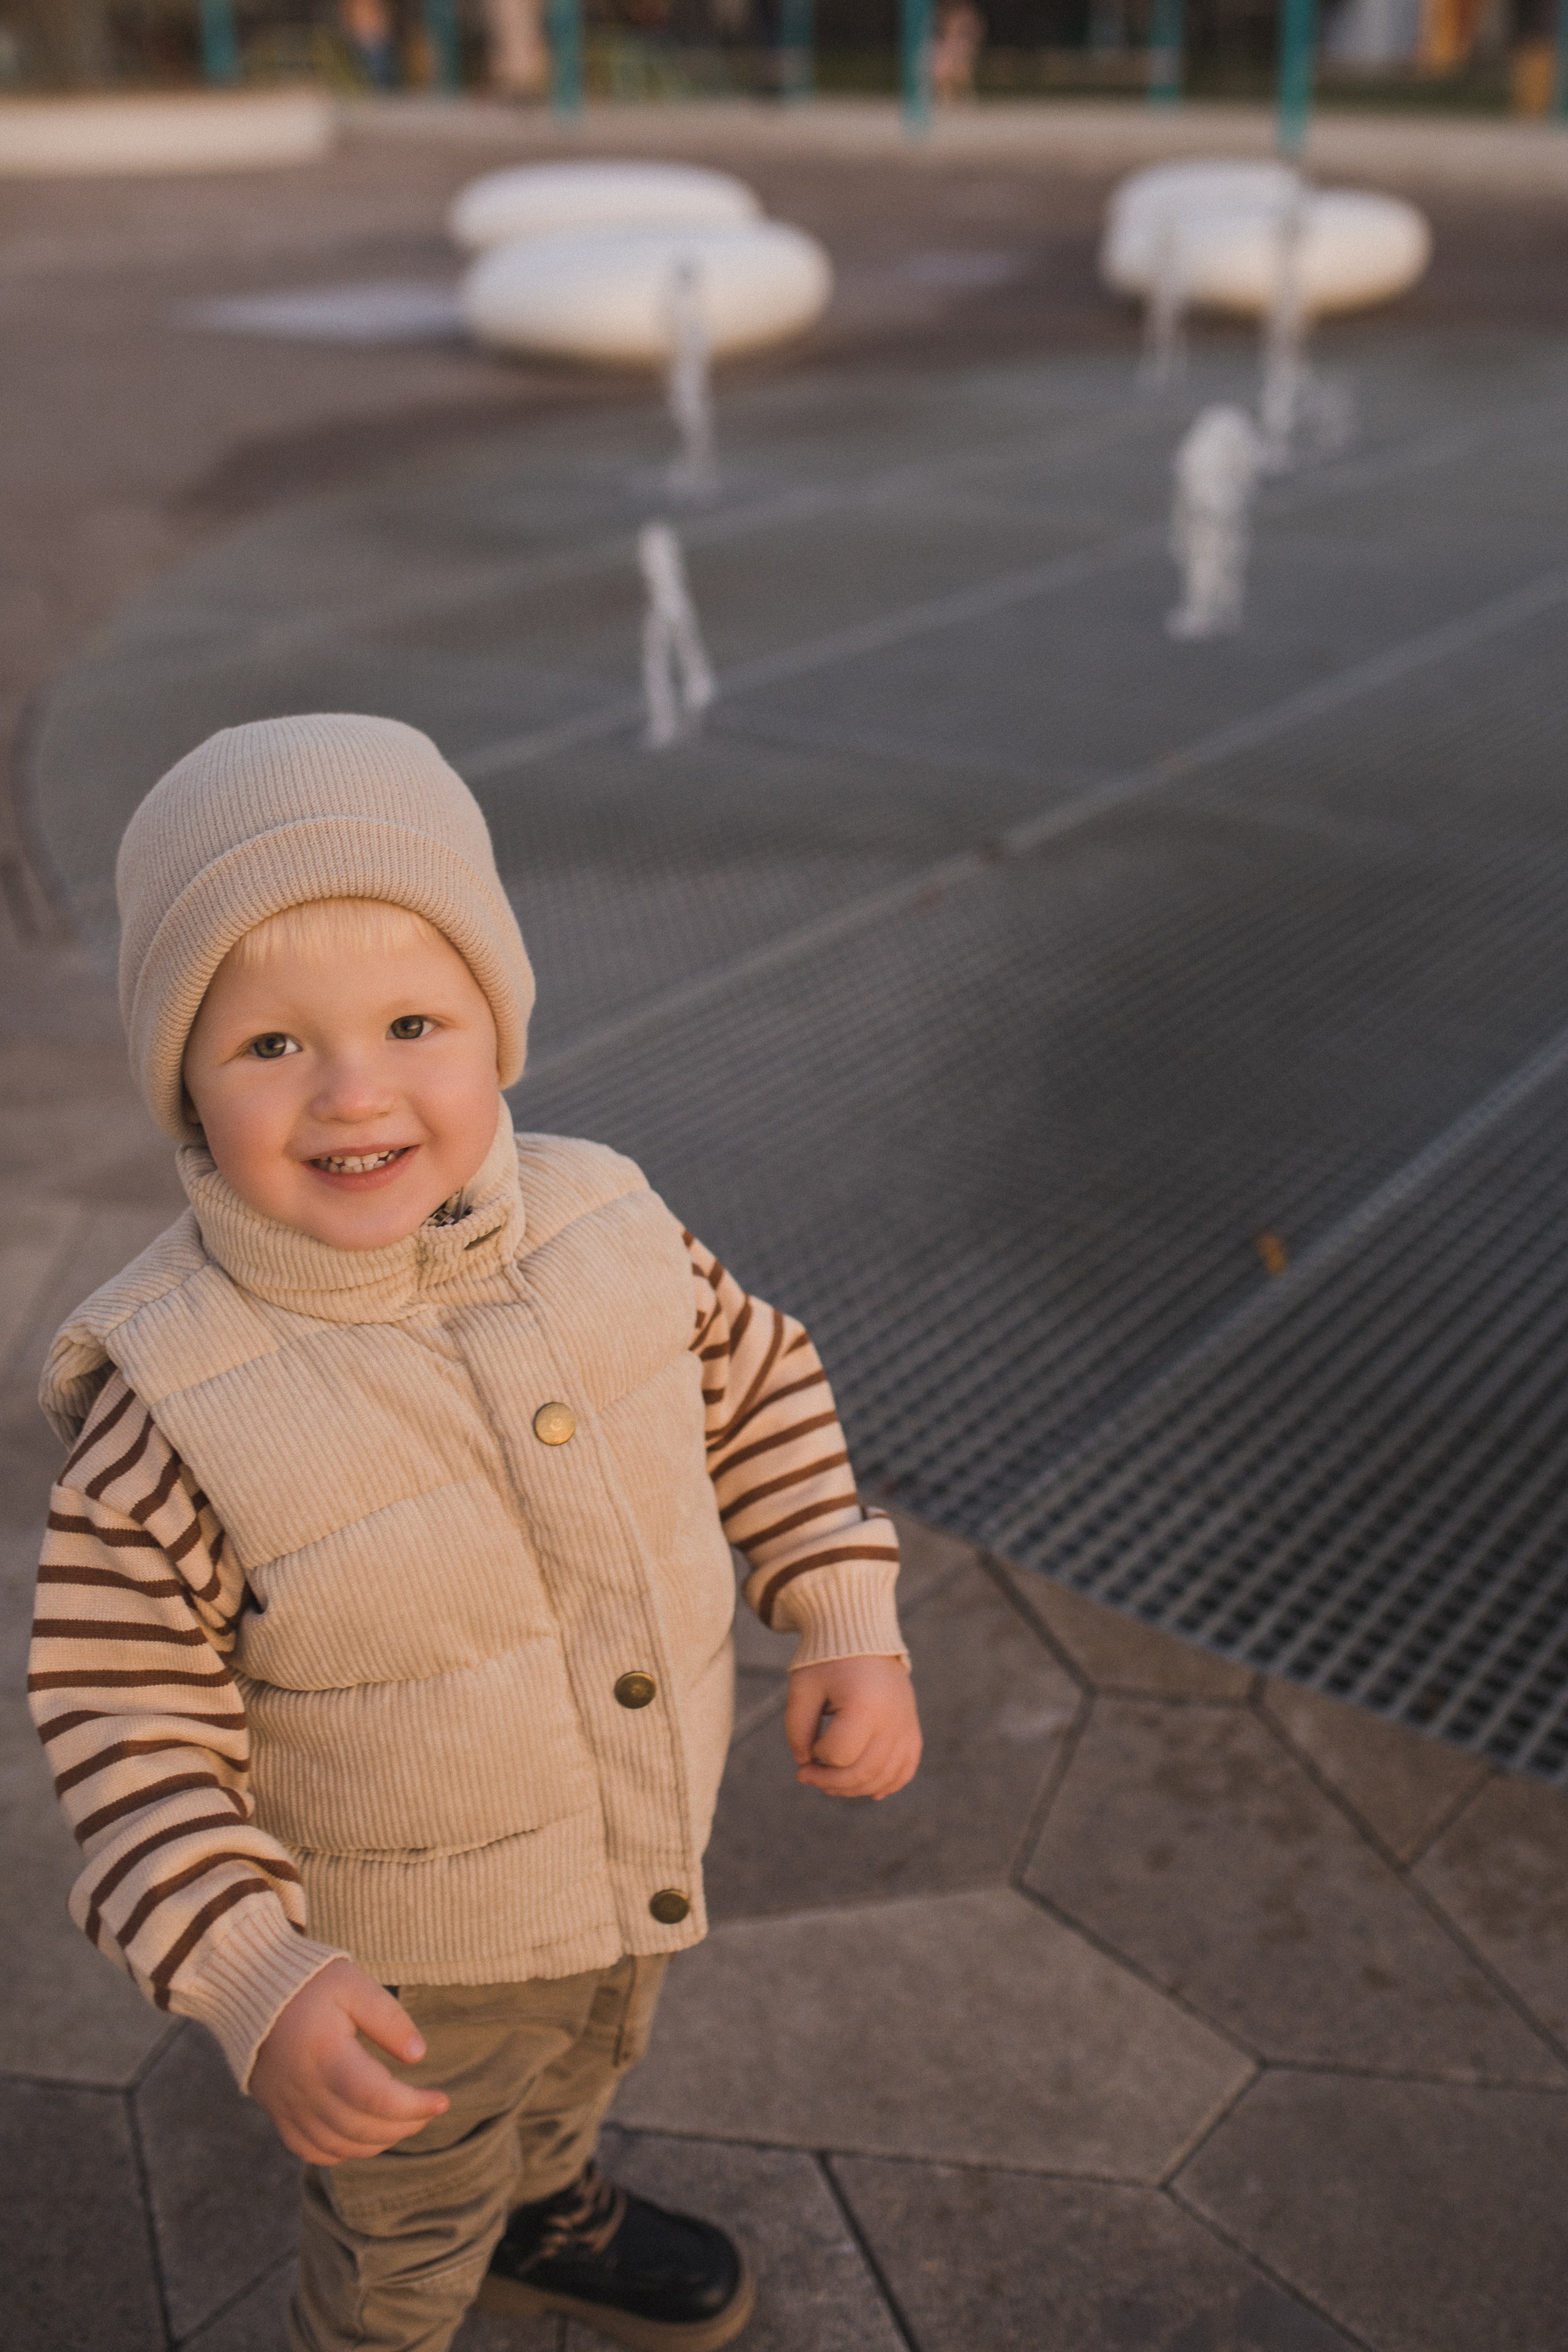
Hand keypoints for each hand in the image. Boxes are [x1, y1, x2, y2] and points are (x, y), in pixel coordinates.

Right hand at [249, 1958, 448, 2164]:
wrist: (248, 1987)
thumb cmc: (308, 1982)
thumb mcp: (354, 1985)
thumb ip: (388, 2019)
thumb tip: (418, 2056)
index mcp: (325, 2055)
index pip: (375, 2097)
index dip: (413, 2106)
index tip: (442, 2100)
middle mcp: (303, 2089)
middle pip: (360, 2128)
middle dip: (404, 2125)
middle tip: (429, 2110)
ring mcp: (286, 2105)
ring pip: (337, 2146)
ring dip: (377, 2142)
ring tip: (404, 2122)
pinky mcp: (276, 2111)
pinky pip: (309, 2150)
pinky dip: (340, 2153)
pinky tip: (363, 2138)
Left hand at [785, 1655, 921, 1800]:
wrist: (861, 1636)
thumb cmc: (827, 1662)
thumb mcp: (803, 1689)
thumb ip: (797, 1729)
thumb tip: (805, 1764)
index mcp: (864, 1704)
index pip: (839, 1754)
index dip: (817, 1756)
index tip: (808, 1744)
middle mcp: (892, 1718)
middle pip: (863, 1771)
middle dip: (830, 1781)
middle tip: (806, 1775)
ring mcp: (906, 1725)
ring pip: (884, 1777)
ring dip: (853, 1788)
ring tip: (829, 1783)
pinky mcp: (912, 1729)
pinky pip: (905, 1769)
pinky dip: (887, 1784)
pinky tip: (867, 1789)